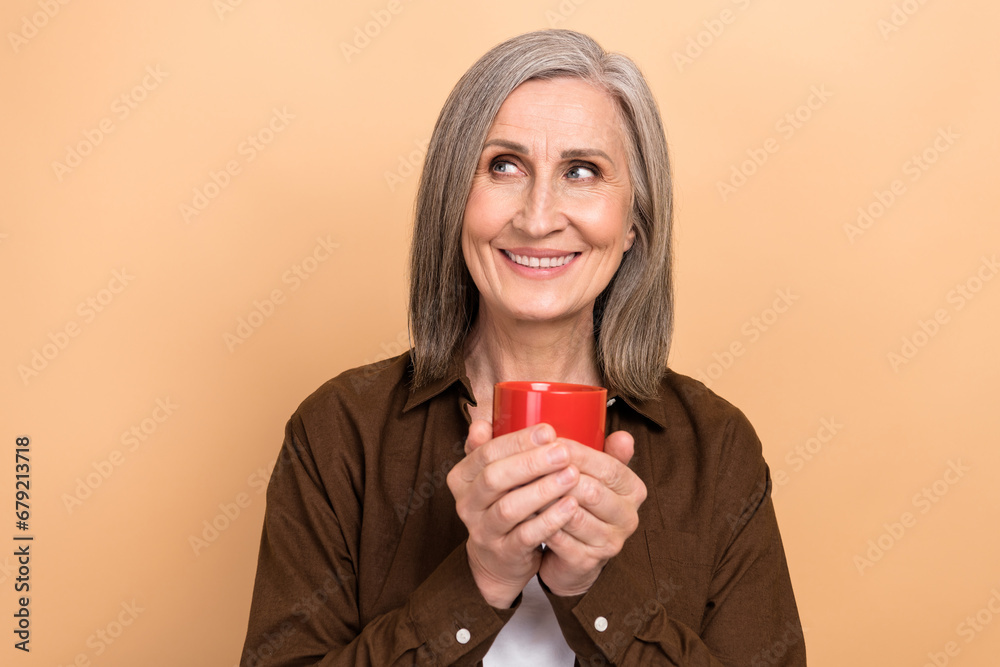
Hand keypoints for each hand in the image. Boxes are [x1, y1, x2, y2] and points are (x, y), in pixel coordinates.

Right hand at [447, 420, 581, 607]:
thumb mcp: (491, 474)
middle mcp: (467, 504)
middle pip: (494, 478)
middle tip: (564, 451)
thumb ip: (489, 447)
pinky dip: (549, 520)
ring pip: (509, 508)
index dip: (517, 441)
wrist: (499, 558)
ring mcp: (483, 531)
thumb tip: (482, 423)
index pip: (486, 453)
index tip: (548, 430)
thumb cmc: (503, 502)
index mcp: (462, 477)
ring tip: (572, 475)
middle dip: (531, 462)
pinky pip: (526, 536)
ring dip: (543, 490)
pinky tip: (571, 506)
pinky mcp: (503, 553)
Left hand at [537, 430, 646, 596]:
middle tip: (530, 463)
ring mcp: (609, 543)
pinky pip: (558, 538)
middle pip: (590, 490)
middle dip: (557, 475)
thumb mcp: (598, 476)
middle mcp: (628, 518)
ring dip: (544, 498)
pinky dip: (538, 522)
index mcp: (634, 491)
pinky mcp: (586, 562)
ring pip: (571, 515)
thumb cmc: (583, 505)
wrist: (574, 555)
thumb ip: (609, 454)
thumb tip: (623, 436)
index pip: (608, 467)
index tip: (550, 441)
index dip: (578, 453)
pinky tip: (522, 510)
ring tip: (522, 484)